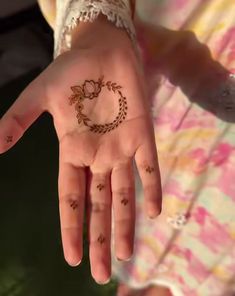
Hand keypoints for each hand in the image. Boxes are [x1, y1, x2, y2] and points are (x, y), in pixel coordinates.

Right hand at [0, 16, 161, 283]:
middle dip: (101, 237)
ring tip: (128, 255)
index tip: (73, 258)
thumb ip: (19, 120)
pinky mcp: (143, 135)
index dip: (72, 228)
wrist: (102, 52)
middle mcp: (98, 158)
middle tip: (105, 272)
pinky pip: (149, 167)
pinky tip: (154, 212)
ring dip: (126, 224)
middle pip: (99, 206)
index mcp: (73, 152)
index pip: (71, 199)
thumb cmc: (72, 73)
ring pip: (124, 194)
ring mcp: (122, 149)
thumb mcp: (40, 97)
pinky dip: (152, 189)